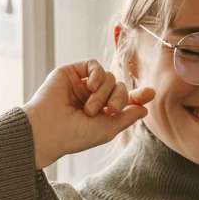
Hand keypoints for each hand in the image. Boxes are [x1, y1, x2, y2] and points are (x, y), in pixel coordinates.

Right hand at [22, 59, 154, 169]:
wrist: (48, 129)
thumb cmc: (75, 135)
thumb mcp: (108, 129)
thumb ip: (127, 117)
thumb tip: (144, 108)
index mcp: (101, 112)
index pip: (124, 100)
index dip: (138, 96)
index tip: (150, 94)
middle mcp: (92, 97)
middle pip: (119, 86)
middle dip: (120, 97)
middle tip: (111, 110)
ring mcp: (81, 84)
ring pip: (108, 77)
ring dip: (104, 92)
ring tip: (90, 108)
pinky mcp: (71, 72)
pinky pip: (93, 64)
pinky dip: (98, 74)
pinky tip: (91, 86)